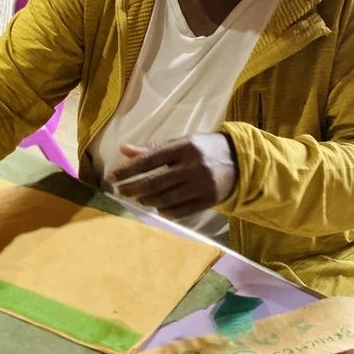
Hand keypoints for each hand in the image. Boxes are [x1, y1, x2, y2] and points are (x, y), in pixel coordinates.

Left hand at [107, 134, 237, 218]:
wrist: (241, 160)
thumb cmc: (204, 149)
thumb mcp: (182, 143)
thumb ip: (154, 148)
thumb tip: (124, 150)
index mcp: (185, 147)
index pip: (150, 160)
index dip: (128, 170)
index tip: (112, 176)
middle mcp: (194, 166)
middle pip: (155, 182)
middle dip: (132, 188)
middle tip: (118, 191)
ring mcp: (202, 186)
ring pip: (166, 198)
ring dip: (146, 200)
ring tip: (137, 197)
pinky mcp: (209, 201)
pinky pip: (180, 211)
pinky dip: (164, 210)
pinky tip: (156, 206)